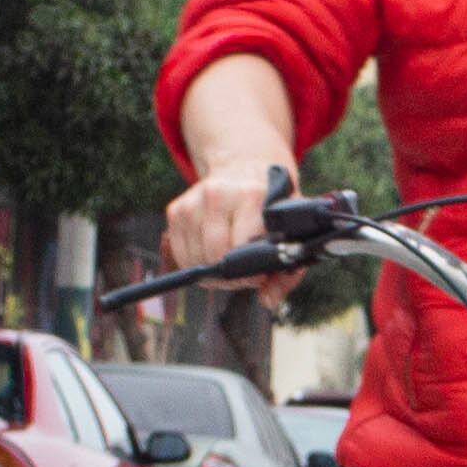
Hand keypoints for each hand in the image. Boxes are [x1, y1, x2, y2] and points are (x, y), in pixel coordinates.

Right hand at [166, 53, 298, 303]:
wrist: (244, 166)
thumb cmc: (271, 204)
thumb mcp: (290, 229)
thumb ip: (286, 271)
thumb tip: (268, 301)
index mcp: (251, 195)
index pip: (240, 248)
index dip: (249, 272)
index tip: (258, 277)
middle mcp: (217, 193)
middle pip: (214, 256)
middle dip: (231, 276)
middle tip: (245, 274)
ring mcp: (193, 200)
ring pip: (195, 260)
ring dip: (213, 272)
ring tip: (231, 263)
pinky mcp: (176, 209)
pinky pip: (181, 254)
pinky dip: (196, 263)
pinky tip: (213, 255)